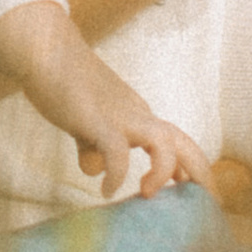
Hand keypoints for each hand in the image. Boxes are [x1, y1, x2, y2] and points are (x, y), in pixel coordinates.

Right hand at [0, 0, 215, 201]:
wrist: (45, 47)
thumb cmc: (63, 80)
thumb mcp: (86, 118)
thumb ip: (92, 143)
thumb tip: (94, 167)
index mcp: (138, 114)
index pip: (177, 142)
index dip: (189, 169)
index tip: (192, 195)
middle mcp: (137, 115)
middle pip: (184, 143)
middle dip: (200, 174)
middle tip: (206, 204)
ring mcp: (119, 116)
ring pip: (163, 144)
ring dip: (164, 172)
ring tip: (147, 194)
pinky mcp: (96, 120)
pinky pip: (117, 153)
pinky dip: (116, 175)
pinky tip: (106, 189)